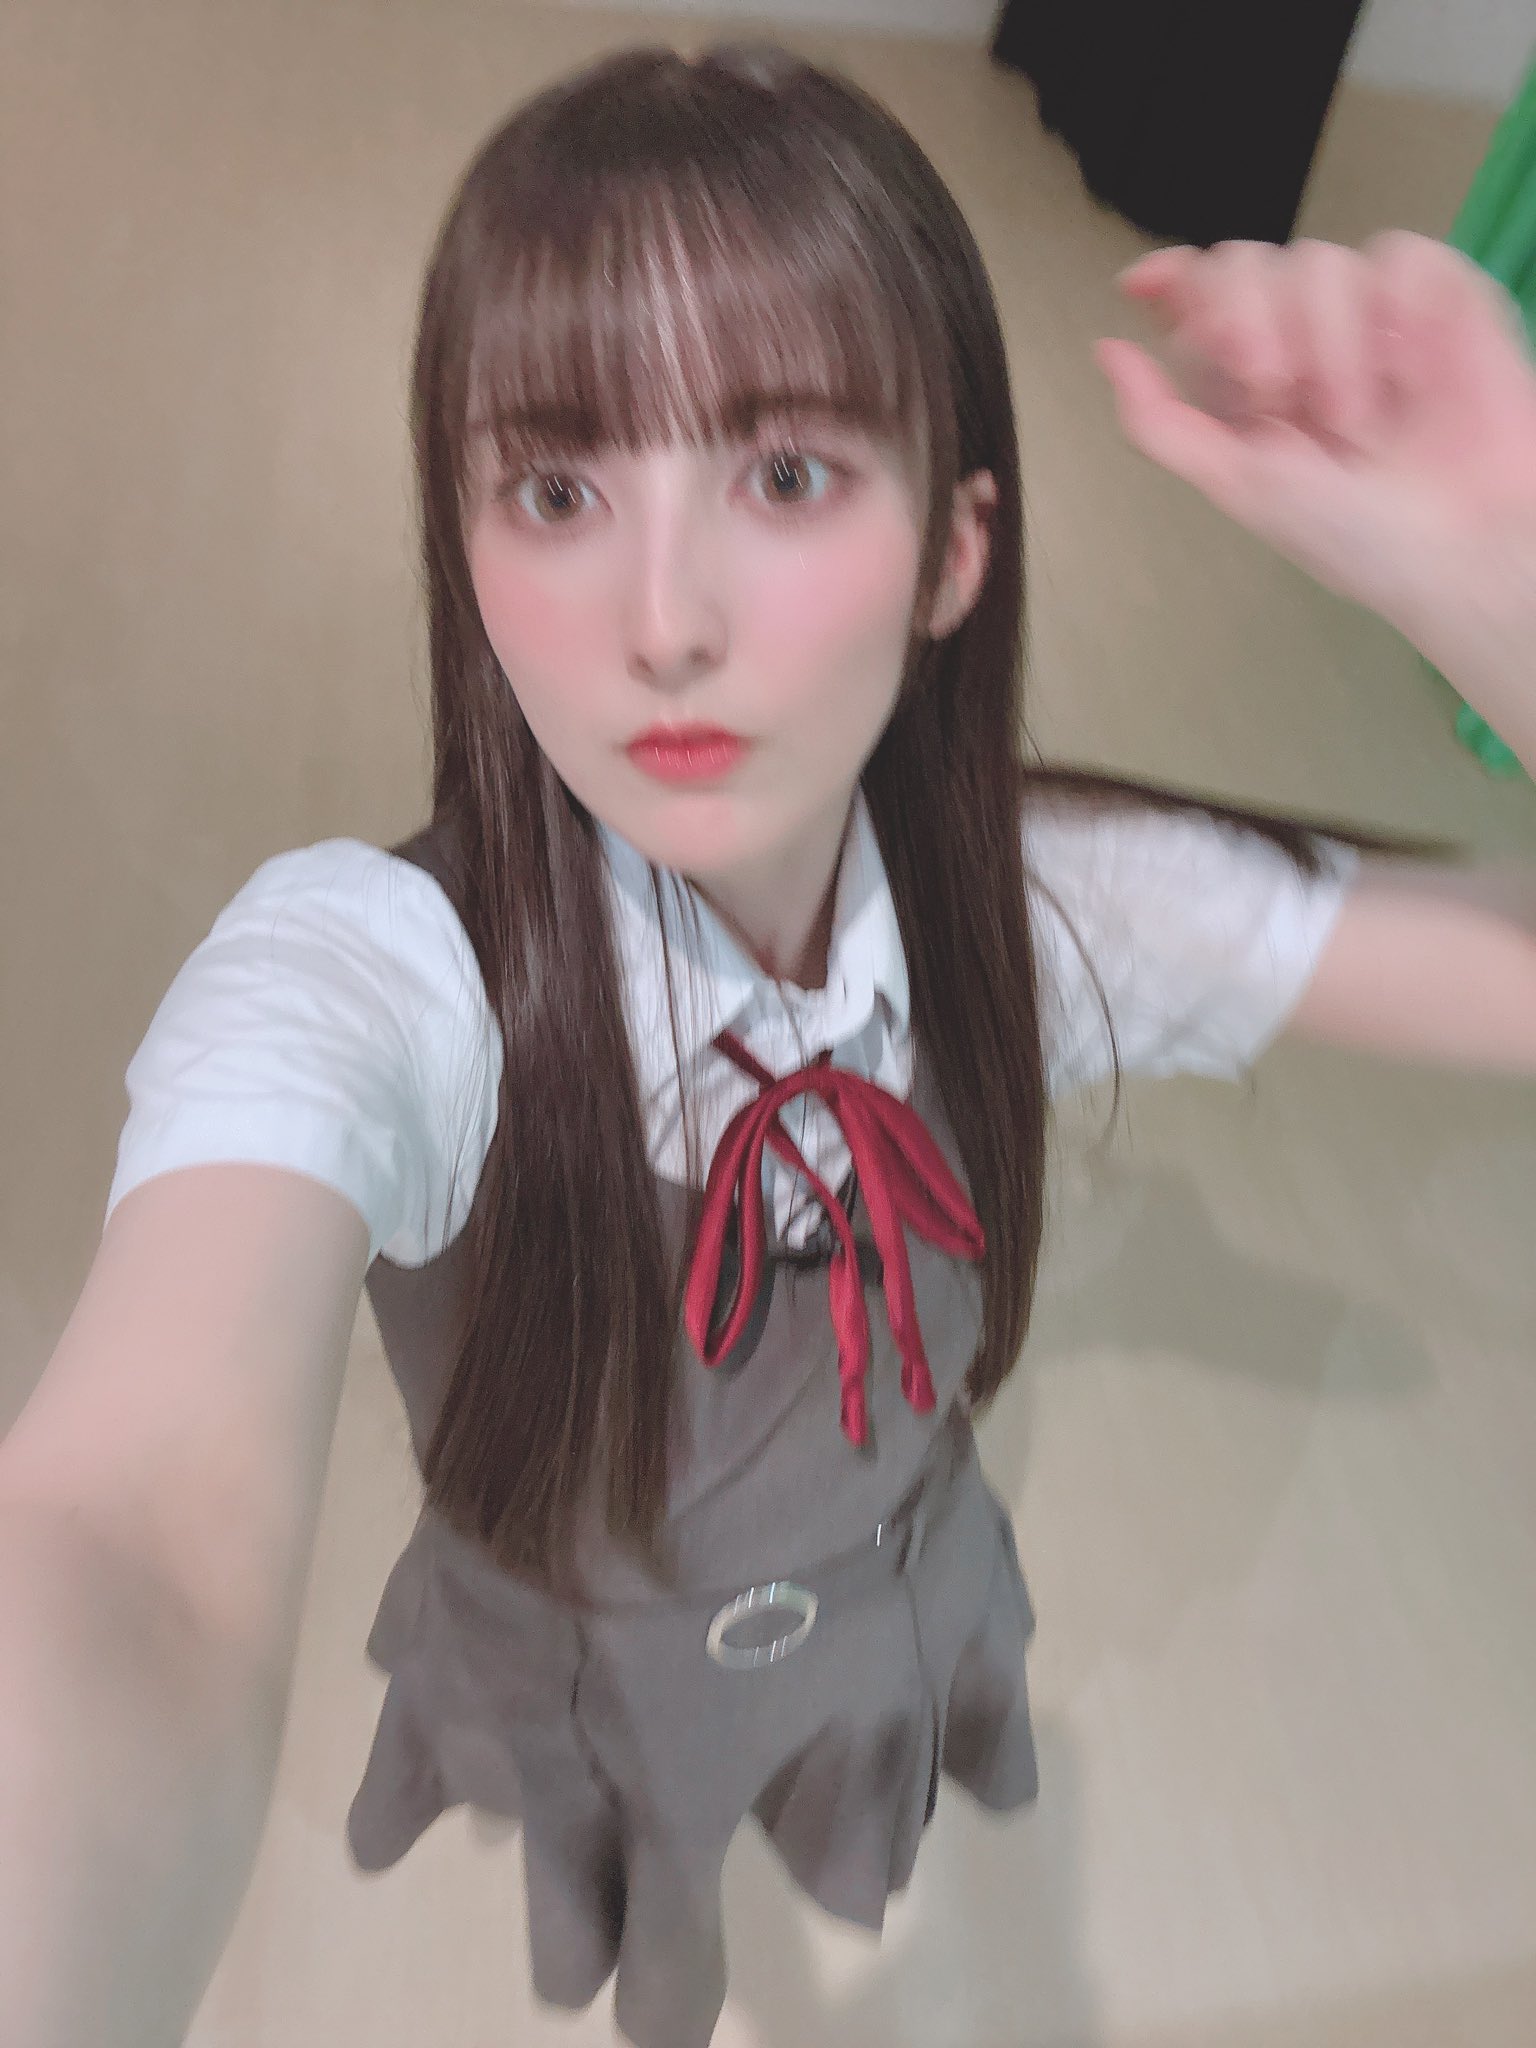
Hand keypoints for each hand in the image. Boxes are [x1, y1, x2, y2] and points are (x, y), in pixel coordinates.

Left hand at [1096, 232, 1535, 645]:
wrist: (1460, 546)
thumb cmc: (1354, 534)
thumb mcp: (1238, 484)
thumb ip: (1161, 421)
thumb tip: (1106, 352)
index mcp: (1247, 380)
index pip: (1199, 294)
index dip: (1174, 279)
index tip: (1146, 284)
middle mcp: (1303, 339)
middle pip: (1246, 263)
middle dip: (1246, 322)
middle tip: (1275, 392)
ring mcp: (1371, 316)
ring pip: (1319, 260)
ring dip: (1330, 345)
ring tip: (1357, 422)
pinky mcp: (1439, 299)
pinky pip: (1398, 255)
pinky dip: (1397, 311)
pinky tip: (1407, 372)